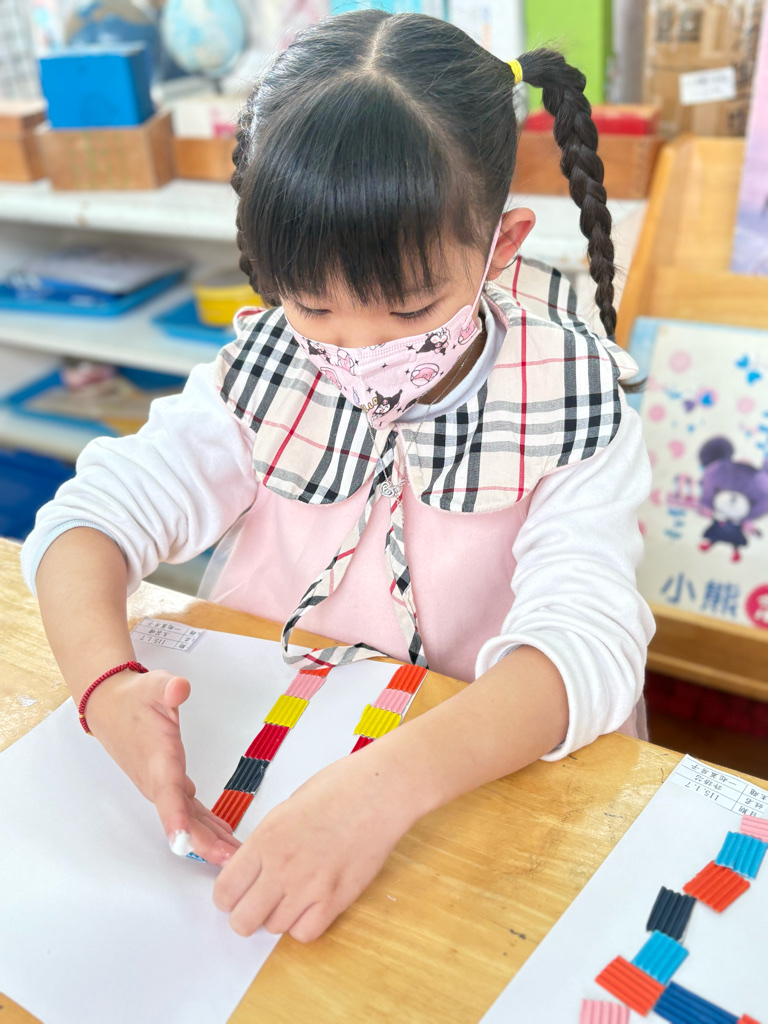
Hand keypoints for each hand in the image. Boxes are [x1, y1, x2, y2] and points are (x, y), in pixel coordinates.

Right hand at [86, 668, 240, 865]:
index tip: (182, 843)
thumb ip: (167, 688)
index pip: (166, 794)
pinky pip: (190, 811)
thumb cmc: (134, 699)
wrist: (110, 708)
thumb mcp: (153, 685)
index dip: (175, 819)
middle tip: (231, 861)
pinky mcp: (169, 784)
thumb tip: (178, 689)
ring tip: (235, 859)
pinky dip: (207, 826)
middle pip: (182, 817)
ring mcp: (163, 785)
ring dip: (209, 841)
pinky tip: (223, 838)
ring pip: (188, 819)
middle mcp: (159, 780)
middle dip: (203, 843)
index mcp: (158, 759)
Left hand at [212, 748, 416, 940]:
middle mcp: (282, 867)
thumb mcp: (288, 807)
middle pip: (243, 921)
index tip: (236, 892)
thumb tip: (254, 864)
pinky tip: (311, 904)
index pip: (225, 890)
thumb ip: (267, 840)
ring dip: (277, 917)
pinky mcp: (337, 899)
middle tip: (258, 901)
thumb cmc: (339, 787)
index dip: (227, 896)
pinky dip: (304, 925)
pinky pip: (305, 933)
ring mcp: (310, 887)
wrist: (381, 791)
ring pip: (273, 929)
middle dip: (245, 915)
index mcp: (265, 838)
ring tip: (291, 895)